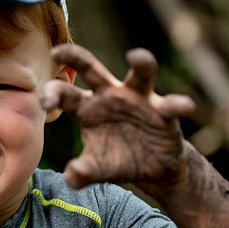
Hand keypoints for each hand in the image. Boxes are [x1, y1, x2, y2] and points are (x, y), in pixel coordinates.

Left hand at [39, 44, 194, 192]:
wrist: (151, 168)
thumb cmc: (118, 160)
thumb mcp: (98, 169)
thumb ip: (82, 174)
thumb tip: (72, 176)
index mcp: (86, 108)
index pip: (64, 95)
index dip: (52, 94)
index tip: (44, 101)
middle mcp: (109, 96)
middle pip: (92, 70)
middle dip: (75, 58)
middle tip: (58, 50)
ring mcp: (138, 99)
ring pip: (139, 75)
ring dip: (141, 63)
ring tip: (137, 56)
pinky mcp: (164, 110)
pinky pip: (171, 105)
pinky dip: (178, 105)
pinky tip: (184, 107)